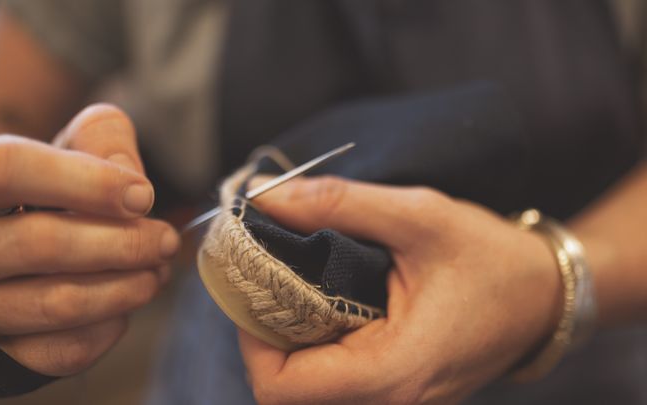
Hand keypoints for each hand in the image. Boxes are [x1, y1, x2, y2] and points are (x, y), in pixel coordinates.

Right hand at [0, 104, 178, 375]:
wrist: (4, 235)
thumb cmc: (44, 185)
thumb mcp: (68, 144)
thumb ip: (103, 140)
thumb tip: (135, 191)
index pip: (8, 170)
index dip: (87, 182)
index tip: (143, 195)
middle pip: (40, 245)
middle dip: (123, 243)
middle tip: (166, 240)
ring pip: (55, 304)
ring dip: (125, 288)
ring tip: (157, 270)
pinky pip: (61, 351)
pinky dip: (108, 327)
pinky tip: (125, 303)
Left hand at [239, 176, 560, 404]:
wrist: (546, 295)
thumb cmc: (491, 258)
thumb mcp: (417, 216)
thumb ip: (335, 203)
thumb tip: (262, 193)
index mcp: (393, 370)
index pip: (280, 387)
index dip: (250, 336)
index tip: (257, 282)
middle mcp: (390, 400)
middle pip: (286, 389)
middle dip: (263, 332)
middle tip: (270, 274)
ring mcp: (394, 401)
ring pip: (306, 388)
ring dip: (286, 338)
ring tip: (296, 281)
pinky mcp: (395, 390)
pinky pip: (334, 380)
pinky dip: (313, 343)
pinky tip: (324, 299)